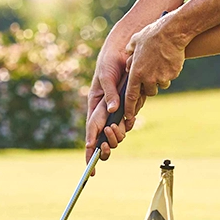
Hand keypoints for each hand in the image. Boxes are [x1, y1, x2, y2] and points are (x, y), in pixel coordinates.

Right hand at [84, 46, 132, 164]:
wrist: (125, 52)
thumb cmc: (109, 62)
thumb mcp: (106, 76)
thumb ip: (110, 94)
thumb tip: (112, 110)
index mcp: (94, 107)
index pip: (90, 134)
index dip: (90, 153)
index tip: (91, 168)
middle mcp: (104, 112)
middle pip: (104, 139)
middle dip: (106, 146)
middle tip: (107, 146)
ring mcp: (116, 111)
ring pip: (117, 133)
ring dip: (117, 136)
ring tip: (116, 128)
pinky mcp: (128, 106)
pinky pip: (129, 122)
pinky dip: (129, 122)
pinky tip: (128, 116)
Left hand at [123, 14, 187, 125]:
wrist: (172, 32)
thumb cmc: (152, 34)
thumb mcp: (135, 41)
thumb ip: (130, 53)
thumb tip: (128, 59)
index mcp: (136, 72)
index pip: (131, 96)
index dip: (129, 108)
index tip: (128, 116)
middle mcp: (148, 78)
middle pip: (148, 91)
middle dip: (149, 86)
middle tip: (150, 73)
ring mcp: (161, 77)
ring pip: (160, 85)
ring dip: (159, 79)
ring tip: (160, 63)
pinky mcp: (173, 74)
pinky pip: (170, 78)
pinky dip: (169, 73)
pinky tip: (169, 60)